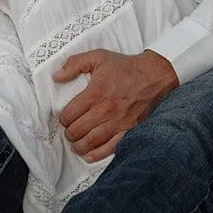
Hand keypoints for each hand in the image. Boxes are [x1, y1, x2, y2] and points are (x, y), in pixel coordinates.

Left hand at [56, 48, 177, 161]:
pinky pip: (110, 148)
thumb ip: (75, 64)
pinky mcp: (130, 130)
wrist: (155, 75)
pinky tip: (89, 155)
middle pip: (78, 130)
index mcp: (96, 92)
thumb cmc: (126, 67)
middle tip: (70, 130)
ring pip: (91, 141)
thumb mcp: (98, 57)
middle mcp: (106, 109)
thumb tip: (57, 76)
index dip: (63, 118)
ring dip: (79, 145)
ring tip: (76, 143)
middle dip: (70, 133)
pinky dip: (97, 154)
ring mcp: (119, 122)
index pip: (70, 113)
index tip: (65, 117)